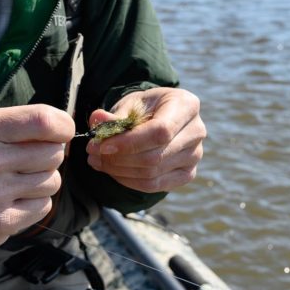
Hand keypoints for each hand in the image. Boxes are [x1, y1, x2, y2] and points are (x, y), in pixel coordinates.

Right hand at [0, 105, 73, 255]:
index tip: (62, 130)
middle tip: (31, 158)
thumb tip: (52, 124)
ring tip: (19, 179)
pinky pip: (42, 207)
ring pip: (52, 181)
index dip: (63, 125)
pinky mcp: (0, 224)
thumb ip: (3, 120)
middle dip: (50, 153)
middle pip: (53, 153)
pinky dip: (34, 202)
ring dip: (43, 179)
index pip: (43, 120)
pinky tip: (13, 199)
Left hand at [85, 87, 204, 192]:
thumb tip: (97, 120)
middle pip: (155, 156)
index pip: (160, 131)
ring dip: (119, 171)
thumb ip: (115, 115)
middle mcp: (196, 131)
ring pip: (152, 174)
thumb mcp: (130, 104)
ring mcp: (194, 156)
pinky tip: (112, 170)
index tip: (102, 145)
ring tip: (97, 160)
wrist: (161, 116)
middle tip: (93, 153)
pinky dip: (128, 180)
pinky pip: (154, 185)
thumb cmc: (146, 107)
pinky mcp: (187, 174)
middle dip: (118, 159)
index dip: (129, 142)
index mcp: (187, 105)